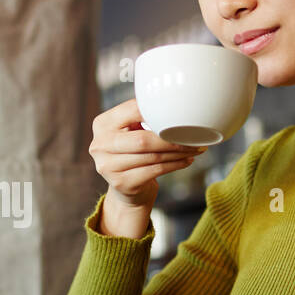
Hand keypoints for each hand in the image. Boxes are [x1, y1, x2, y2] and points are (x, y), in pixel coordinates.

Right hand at [89, 99, 206, 211]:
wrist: (126, 188)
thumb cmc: (133, 153)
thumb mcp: (130, 131)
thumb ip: (142, 117)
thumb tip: (176, 105)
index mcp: (102, 124)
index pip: (132, 110)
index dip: (157, 110)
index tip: (179, 112)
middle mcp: (99, 145)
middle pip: (143, 139)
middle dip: (172, 138)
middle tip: (193, 137)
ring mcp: (108, 166)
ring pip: (152, 156)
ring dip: (178, 152)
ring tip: (194, 148)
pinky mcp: (121, 183)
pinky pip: (155, 170)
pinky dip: (175, 165)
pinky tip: (186, 160)